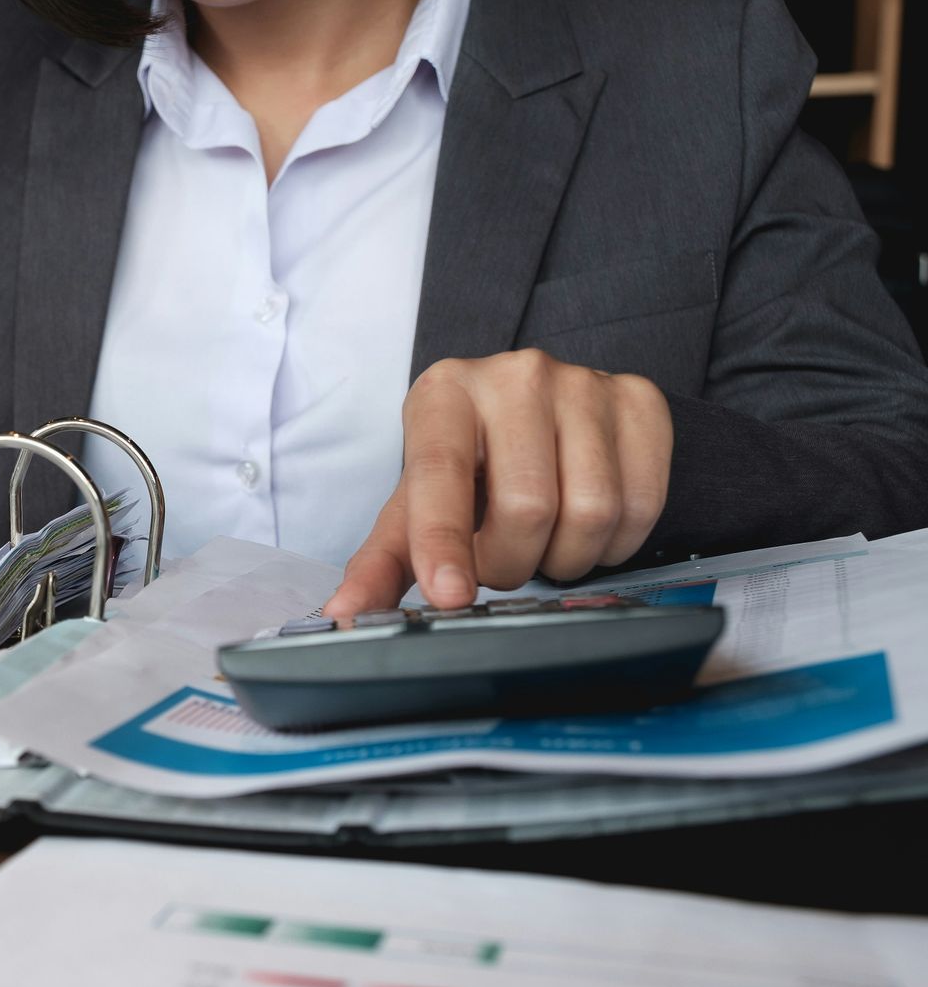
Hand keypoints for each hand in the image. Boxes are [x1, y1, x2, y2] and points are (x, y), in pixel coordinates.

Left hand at [326, 349, 670, 619]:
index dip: (444, 542)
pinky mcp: (641, 400)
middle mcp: (515, 375)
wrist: (538, 416)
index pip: (440, 474)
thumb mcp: (416, 508)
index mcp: (444, 394)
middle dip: (511, 563)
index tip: (451, 595)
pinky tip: (586, 529)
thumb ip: (382, 562)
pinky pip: (643, 504)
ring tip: (541, 543)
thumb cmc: (467, 468)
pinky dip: (615, 544)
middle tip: (500, 561)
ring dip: (566, 558)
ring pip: (592, 511)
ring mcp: (585, 382)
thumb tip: (344, 611)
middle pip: (527, 507)